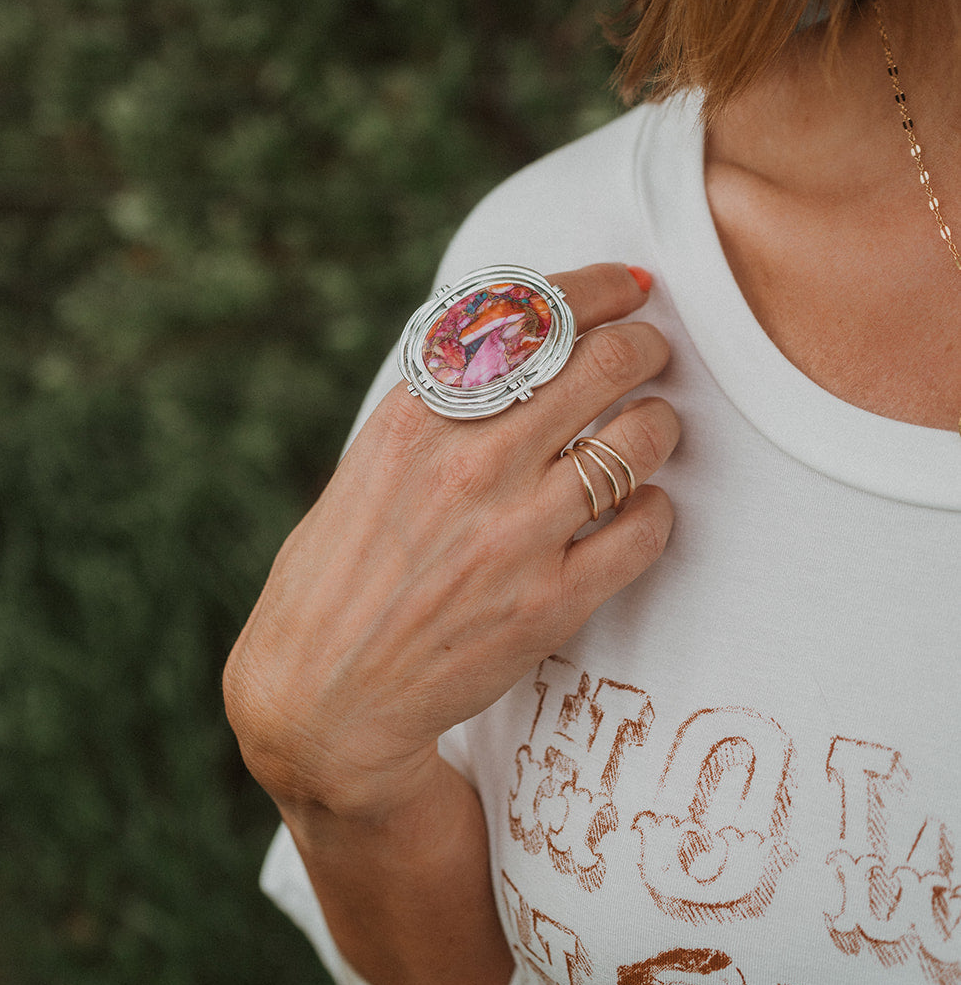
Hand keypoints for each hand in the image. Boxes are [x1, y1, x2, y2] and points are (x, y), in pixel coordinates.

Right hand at [224, 263, 677, 821]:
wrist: (324, 696)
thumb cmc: (343, 571)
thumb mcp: (371, 461)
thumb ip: (440, 402)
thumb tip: (521, 338)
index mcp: (416, 415)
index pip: (532, 314)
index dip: (598, 288)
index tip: (628, 288)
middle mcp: (470, 463)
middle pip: (605, 362)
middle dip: (646, 346)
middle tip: (652, 355)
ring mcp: (515, 533)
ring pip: (641, 440)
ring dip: (660, 425)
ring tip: (651, 431)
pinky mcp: (551, 602)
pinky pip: (647, 528)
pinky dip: (656, 510)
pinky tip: (639, 511)